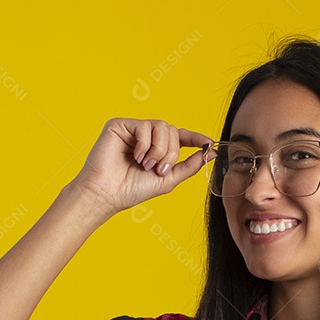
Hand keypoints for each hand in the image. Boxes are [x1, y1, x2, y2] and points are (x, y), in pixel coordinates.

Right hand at [66, 117, 214, 218]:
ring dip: (159, 149)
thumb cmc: (132, 189)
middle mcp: (146, 137)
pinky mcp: (121, 125)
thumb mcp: (168, 179)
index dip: (195, 138)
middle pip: (173, 131)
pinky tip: (135, 156)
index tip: (208, 143)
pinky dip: (145, 145)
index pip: (180, 137)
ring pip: (162, 126)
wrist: (108, 194)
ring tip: (146, 164)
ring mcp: (134, 130)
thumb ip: (189, 165)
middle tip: (158, 169)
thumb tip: (212, 153)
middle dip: (171, 153)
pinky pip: (145, 126)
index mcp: (157, 148)